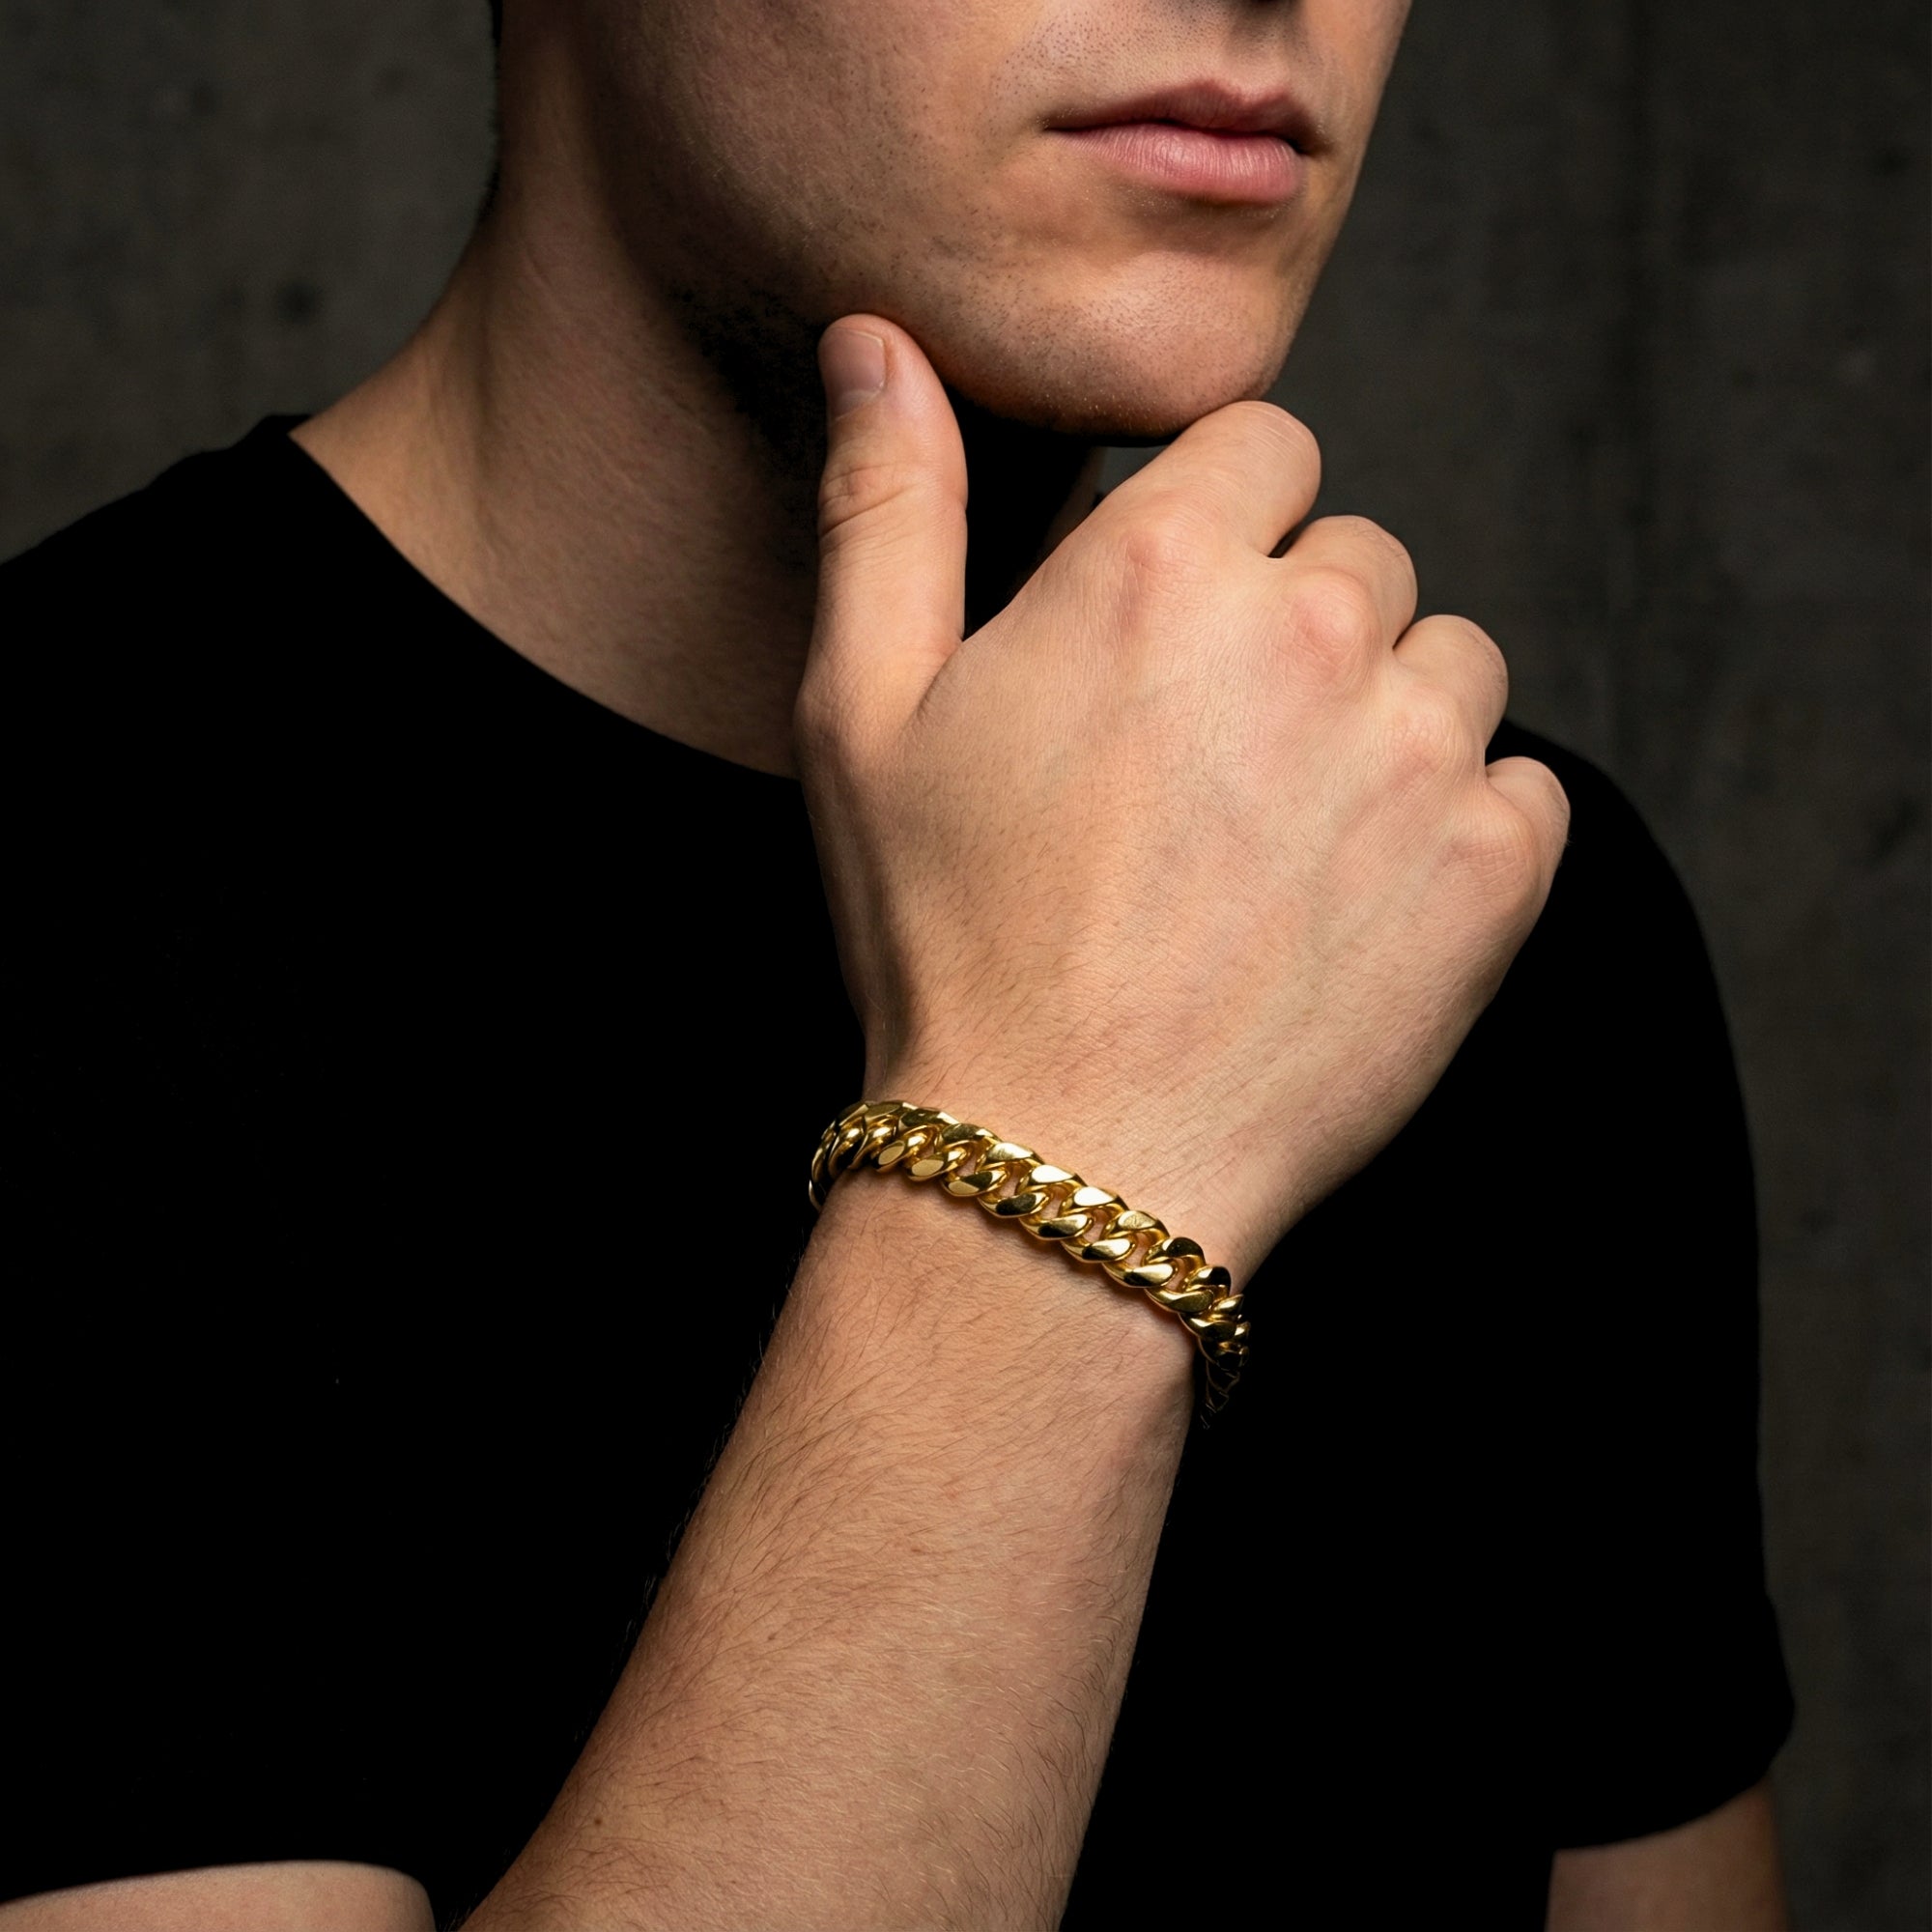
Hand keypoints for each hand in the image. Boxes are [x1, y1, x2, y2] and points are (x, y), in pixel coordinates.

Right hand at [795, 317, 1568, 1280]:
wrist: (1061, 1165)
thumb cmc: (947, 942)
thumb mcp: (863, 713)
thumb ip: (888, 505)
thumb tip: (877, 340)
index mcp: (1161, 566)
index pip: (1263, 446)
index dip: (1216, 533)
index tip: (1169, 635)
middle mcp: (1312, 627)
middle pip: (1360, 550)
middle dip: (1294, 626)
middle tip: (1203, 768)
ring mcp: (1420, 748)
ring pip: (1448, 659)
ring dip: (1384, 718)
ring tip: (1278, 841)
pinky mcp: (1497, 868)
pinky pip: (1519, 784)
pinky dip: (1457, 827)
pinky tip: (1352, 903)